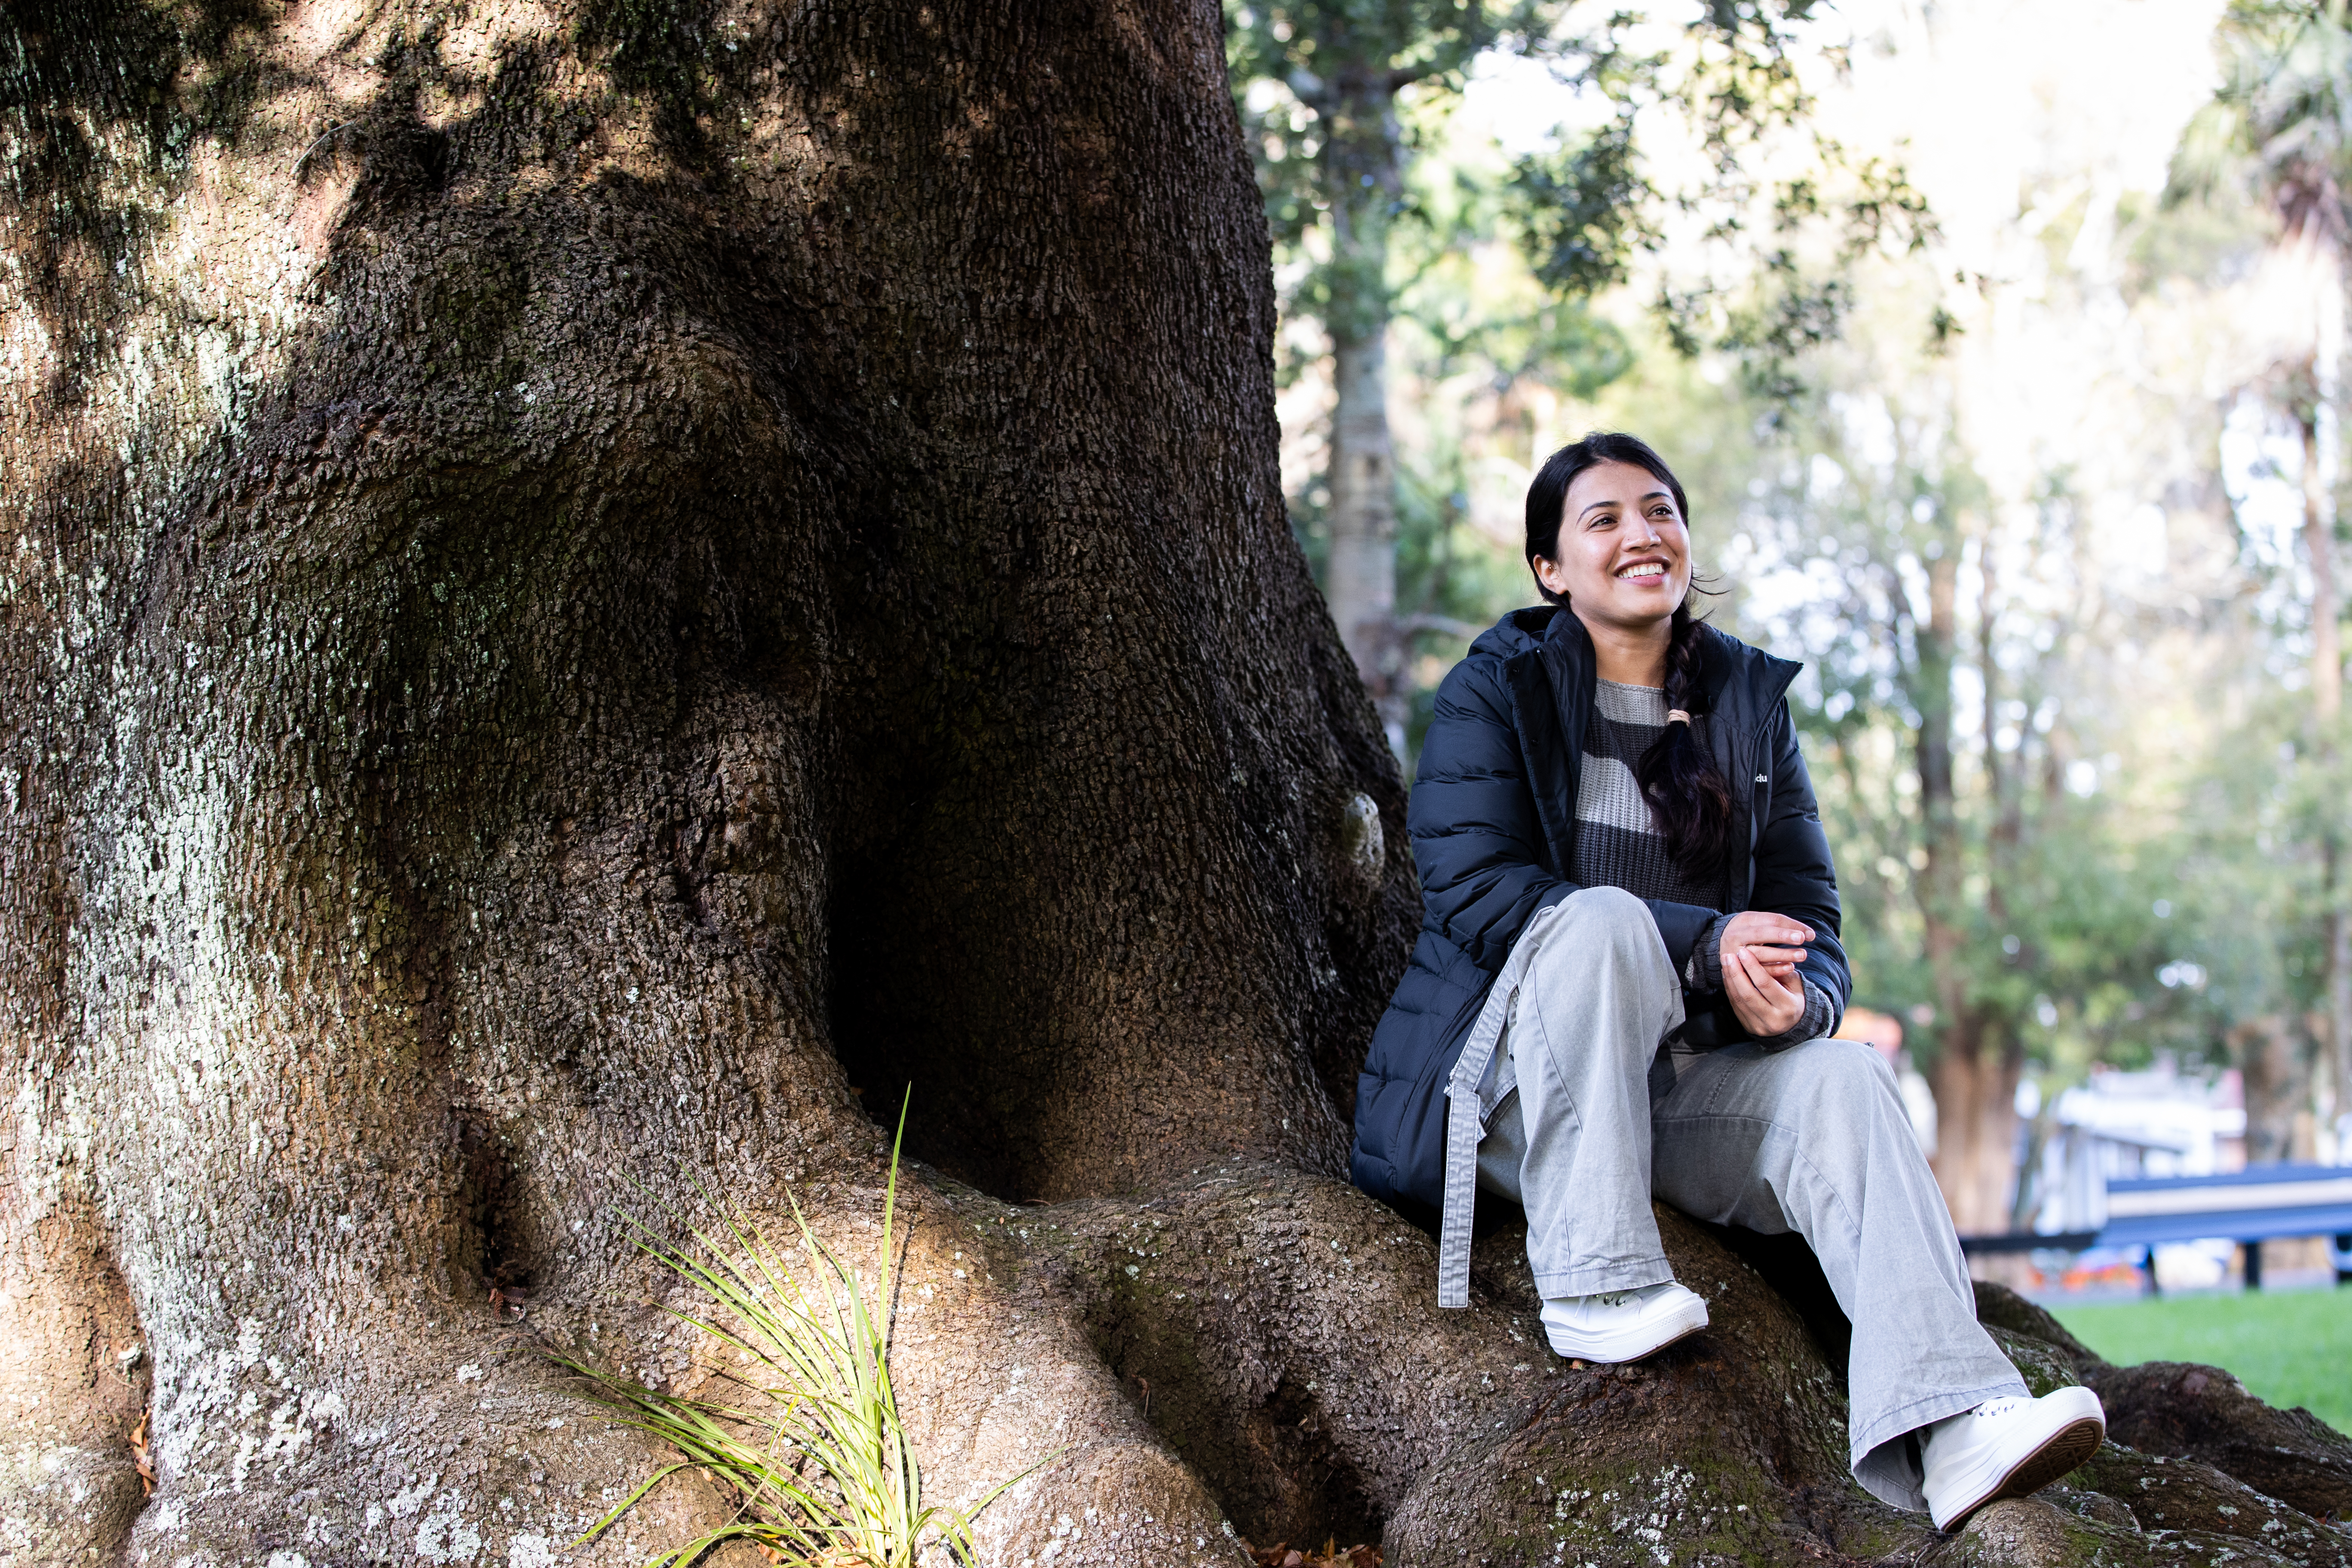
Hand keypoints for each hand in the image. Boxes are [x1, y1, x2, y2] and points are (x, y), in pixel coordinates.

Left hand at [1718, 912, 1811, 1037]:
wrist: (1792, 1023)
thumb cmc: (1793, 996)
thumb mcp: (1793, 982)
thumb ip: (1777, 970)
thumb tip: (1756, 955)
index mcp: (1789, 1007)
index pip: (1765, 984)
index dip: (1752, 966)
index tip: (1743, 951)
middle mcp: (1773, 1019)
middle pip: (1748, 994)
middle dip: (1736, 972)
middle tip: (1728, 955)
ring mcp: (1759, 1026)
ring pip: (1739, 1000)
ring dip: (1729, 979)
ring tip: (1725, 962)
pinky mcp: (1748, 1027)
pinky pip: (1735, 1005)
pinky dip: (1729, 988)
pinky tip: (1726, 975)